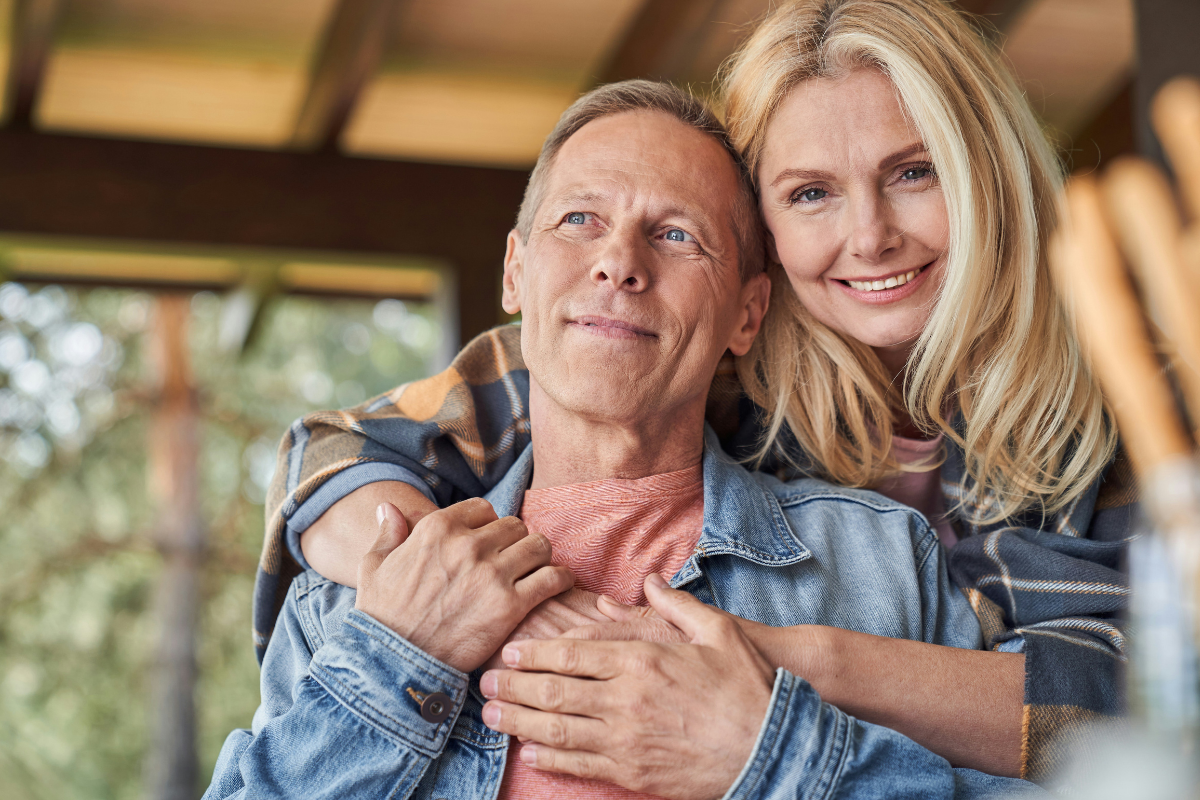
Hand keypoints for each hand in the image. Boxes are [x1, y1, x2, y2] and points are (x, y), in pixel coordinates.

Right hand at [355, 499, 573, 672]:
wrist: (394, 665)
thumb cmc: (382, 618)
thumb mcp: (374, 569)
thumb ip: (388, 534)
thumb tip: (387, 506)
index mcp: (437, 528)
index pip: (483, 509)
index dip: (489, 525)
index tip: (490, 543)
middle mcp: (467, 544)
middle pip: (514, 526)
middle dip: (516, 542)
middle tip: (515, 562)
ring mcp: (491, 574)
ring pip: (538, 545)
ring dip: (539, 557)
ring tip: (535, 572)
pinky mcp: (510, 605)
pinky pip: (552, 578)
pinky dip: (560, 579)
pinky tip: (556, 585)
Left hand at [478, 574, 774, 799]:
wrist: (772, 748)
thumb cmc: (747, 686)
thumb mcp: (717, 632)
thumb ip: (676, 604)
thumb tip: (650, 580)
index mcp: (642, 660)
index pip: (572, 654)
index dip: (533, 654)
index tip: (508, 652)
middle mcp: (627, 700)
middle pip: (554, 691)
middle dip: (513, 686)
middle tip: (483, 682)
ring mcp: (627, 740)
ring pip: (557, 730)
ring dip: (518, 722)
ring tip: (491, 715)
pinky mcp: (634, 774)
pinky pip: (580, 766)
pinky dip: (549, 758)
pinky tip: (529, 751)